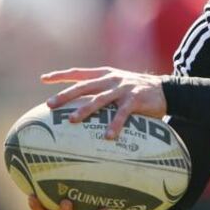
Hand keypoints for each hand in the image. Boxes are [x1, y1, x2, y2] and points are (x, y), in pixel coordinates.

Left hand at [41, 66, 166, 138]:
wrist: (166, 90)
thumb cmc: (137, 91)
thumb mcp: (117, 85)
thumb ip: (101, 91)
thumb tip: (78, 106)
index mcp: (105, 74)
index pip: (79, 73)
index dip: (61, 75)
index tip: (43, 78)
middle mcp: (112, 79)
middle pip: (84, 86)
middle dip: (66, 95)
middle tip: (50, 105)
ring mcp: (123, 89)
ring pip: (100, 99)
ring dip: (85, 110)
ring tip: (72, 121)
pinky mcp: (136, 99)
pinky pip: (122, 114)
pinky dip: (115, 125)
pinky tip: (108, 137)